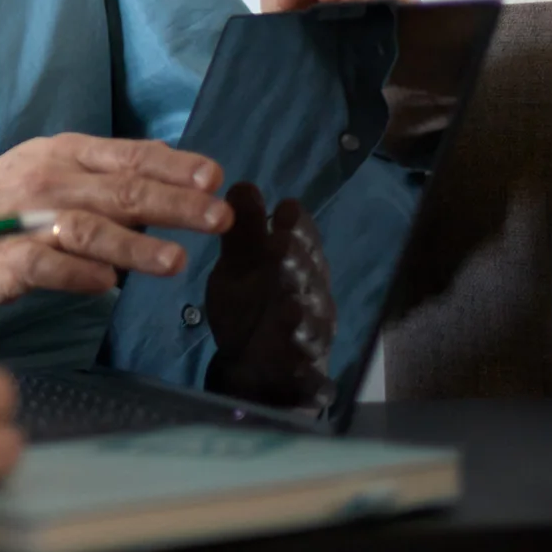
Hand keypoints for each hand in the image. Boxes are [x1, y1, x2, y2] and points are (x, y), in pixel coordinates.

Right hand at [0, 134, 226, 301]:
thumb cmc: (4, 196)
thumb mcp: (53, 165)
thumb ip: (107, 169)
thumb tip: (171, 167)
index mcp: (65, 154)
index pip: (129, 157)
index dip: (173, 167)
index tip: (214, 179)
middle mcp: (49, 181)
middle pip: (119, 192)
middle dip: (173, 205)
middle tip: (217, 219)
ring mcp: (25, 221)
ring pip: (87, 230)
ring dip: (134, 247)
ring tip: (176, 262)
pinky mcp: (4, 260)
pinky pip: (45, 267)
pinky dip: (76, 274)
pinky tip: (107, 286)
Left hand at [199, 182, 337, 411]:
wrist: (251, 366)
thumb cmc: (250, 305)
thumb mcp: (239, 266)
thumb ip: (242, 231)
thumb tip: (243, 184)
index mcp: (297, 264)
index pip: (303, 239)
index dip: (297, 225)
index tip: (286, 208)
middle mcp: (311, 293)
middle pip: (309, 274)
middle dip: (297, 259)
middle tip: (282, 242)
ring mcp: (311, 331)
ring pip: (311, 315)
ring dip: (300, 306)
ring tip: (288, 297)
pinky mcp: (304, 366)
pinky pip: (307, 358)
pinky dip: (301, 348)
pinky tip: (291, 339)